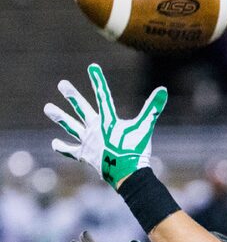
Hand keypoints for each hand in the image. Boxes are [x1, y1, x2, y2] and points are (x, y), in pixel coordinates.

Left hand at [44, 63, 166, 187]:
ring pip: (71, 126)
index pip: (104, 96)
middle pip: (81, 109)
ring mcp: (87, 142)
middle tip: (62, 84)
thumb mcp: (145, 128)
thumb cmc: (137, 151)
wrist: (127, 174)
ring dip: (60, 117)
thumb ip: (153, 108)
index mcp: (108, 121)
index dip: (98, 80)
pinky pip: (70, 150)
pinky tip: (54, 143)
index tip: (92, 67)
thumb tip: (163, 89)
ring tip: (48, 108)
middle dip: (72, 95)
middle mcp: (94, 129)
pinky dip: (62, 147)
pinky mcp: (84, 155)